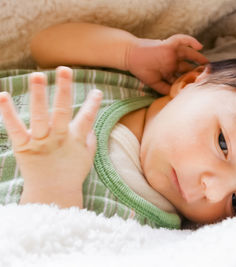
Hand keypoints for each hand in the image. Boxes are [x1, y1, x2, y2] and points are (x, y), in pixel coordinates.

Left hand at [0, 66, 102, 207]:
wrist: (52, 195)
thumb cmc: (70, 174)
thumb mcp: (86, 156)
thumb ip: (89, 137)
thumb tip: (91, 122)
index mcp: (75, 139)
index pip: (87, 118)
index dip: (92, 105)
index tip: (97, 91)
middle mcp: (59, 138)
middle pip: (62, 111)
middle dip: (64, 89)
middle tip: (64, 69)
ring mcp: (41, 142)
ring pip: (41, 116)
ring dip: (39, 95)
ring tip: (37, 75)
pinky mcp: (24, 148)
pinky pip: (15, 129)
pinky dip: (8, 113)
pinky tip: (3, 95)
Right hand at [125, 34, 208, 94]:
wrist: (130, 57)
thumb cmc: (141, 70)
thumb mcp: (155, 83)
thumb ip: (165, 89)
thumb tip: (177, 97)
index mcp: (170, 70)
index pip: (183, 75)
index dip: (192, 80)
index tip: (200, 85)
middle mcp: (173, 61)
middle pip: (189, 65)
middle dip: (198, 70)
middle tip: (207, 75)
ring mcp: (171, 52)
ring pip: (189, 53)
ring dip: (199, 58)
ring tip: (207, 64)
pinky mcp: (168, 44)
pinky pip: (181, 40)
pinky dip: (190, 41)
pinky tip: (199, 47)